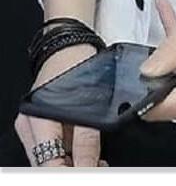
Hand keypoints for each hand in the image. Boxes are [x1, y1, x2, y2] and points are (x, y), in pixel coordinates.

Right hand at [14, 44, 107, 166]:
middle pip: (46, 164)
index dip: (71, 172)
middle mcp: (30, 123)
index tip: (92, 173)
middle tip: (98, 169)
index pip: (49, 163)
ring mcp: (32, 125)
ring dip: (73, 165)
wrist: (68, 47)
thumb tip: (90, 167)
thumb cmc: (79, 66)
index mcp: (39, 118)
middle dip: (73, 169)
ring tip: (98, 164)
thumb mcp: (91, 101)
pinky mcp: (39, 124)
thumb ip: (88, 138)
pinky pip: (52, 149)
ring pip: (49, 159)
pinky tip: (88, 157)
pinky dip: (70, 156)